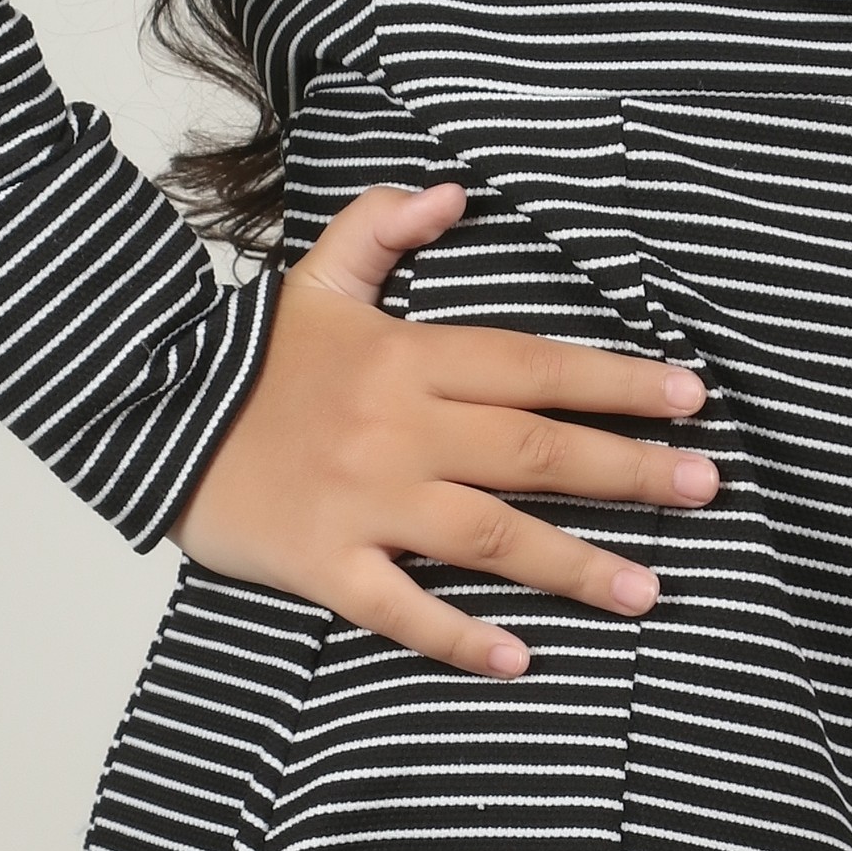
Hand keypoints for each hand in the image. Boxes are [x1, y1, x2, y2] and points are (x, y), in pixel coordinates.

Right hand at [172, 177, 717, 678]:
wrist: (145, 410)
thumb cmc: (249, 356)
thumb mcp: (317, 278)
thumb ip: (384, 228)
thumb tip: (454, 191)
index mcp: (406, 357)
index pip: (534, 366)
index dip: (616, 381)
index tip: (689, 398)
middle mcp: (398, 429)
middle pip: (533, 451)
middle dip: (628, 471)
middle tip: (705, 488)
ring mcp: (363, 500)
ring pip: (488, 535)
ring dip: (574, 565)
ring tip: (647, 590)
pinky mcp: (322, 563)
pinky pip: (399, 607)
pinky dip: (459, 636)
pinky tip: (519, 659)